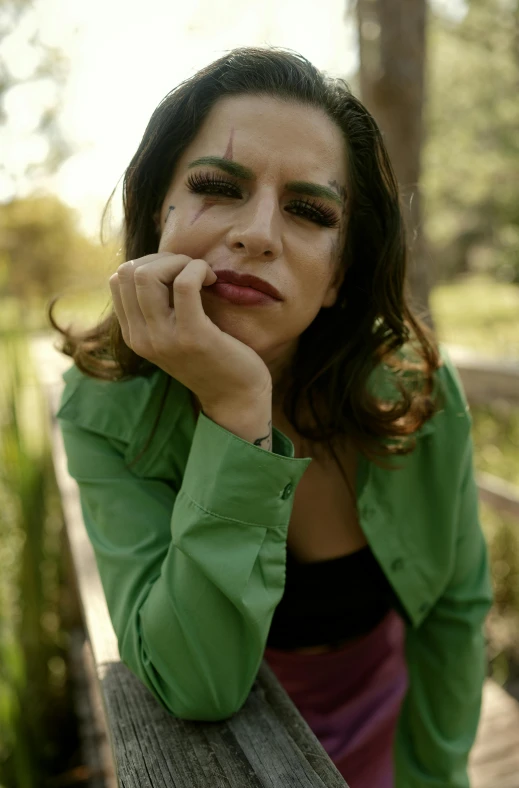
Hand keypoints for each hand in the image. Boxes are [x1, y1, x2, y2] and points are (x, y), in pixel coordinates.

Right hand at [109, 253, 272, 409]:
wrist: (236, 396)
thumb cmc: (212, 357)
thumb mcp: (173, 332)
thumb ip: (159, 306)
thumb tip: (157, 263)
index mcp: (133, 335)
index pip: (118, 279)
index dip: (149, 264)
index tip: (177, 274)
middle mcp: (141, 338)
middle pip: (130, 272)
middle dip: (164, 259)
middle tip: (192, 271)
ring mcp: (163, 338)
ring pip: (148, 275)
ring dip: (179, 262)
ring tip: (201, 274)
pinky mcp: (192, 336)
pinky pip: (184, 284)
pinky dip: (198, 269)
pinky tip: (212, 279)